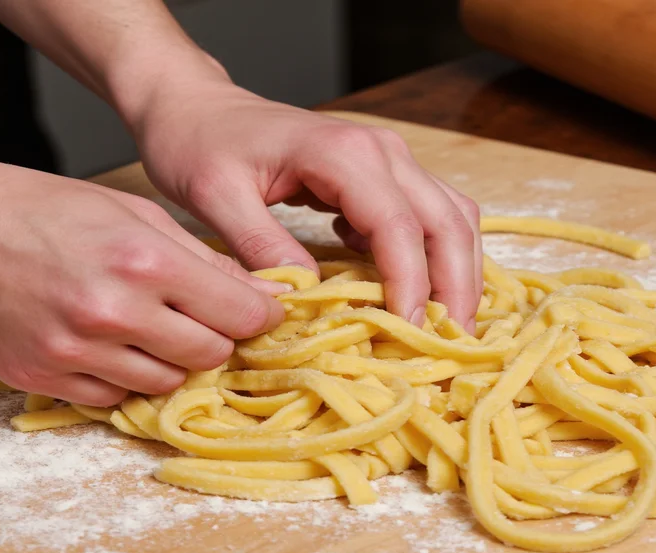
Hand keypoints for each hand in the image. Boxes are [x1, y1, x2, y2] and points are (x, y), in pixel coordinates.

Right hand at [0, 149, 286, 405]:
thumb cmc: (37, 207)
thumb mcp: (130, 212)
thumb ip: (200, 257)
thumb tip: (257, 291)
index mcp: (144, 259)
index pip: (239, 311)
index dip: (260, 313)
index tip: (261, 311)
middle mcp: (114, 311)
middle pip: (209, 354)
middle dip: (218, 337)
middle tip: (204, 317)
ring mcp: (76, 351)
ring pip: (167, 383)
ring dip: (172, 360)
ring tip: (151, 327)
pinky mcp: (44, 378)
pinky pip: (114, 399)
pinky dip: (125, 377)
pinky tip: (111, 345)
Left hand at [127, 57, 482, 331]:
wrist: (198, 106)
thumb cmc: (201, 143)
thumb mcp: (215, 195)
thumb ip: (261, 244)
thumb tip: (306, 297)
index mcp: (344, 154)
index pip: (398, 226)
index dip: (411, 285)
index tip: (410, 335)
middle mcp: (382, 150)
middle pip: (446, 221)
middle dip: (456, 286)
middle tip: (450, 342)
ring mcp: (389, 158)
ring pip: (451, 216)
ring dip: (456, 272)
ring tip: (445, 325)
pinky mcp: (383, 174)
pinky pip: (430, 215)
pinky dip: (435, 256)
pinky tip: (410, 289)